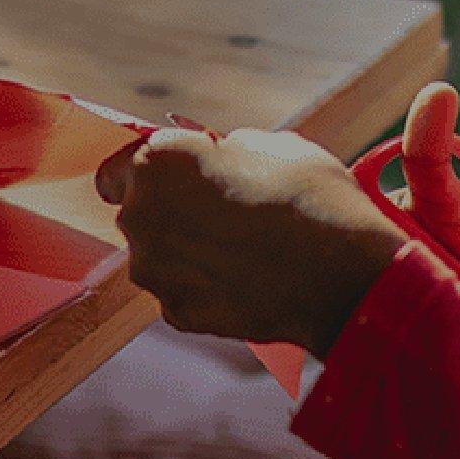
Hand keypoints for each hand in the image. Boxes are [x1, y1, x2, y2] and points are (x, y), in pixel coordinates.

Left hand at [97, 125, 410, 352]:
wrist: (343, 273)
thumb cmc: (311, 197)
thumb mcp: (271, 145)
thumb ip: (224, 151)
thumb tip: (216, 158)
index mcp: (156, 162)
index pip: (117, 169)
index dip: (149, 176)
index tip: (173, 182)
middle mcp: (140, 215)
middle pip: (139, 214)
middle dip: (170, 214)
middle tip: (222, 215)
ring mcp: (154, 271)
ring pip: (158, 257)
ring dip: (186, 254)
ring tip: (242, 252)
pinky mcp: (175, 313)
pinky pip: (182, 294)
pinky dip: (205, 290)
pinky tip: (246, 281)